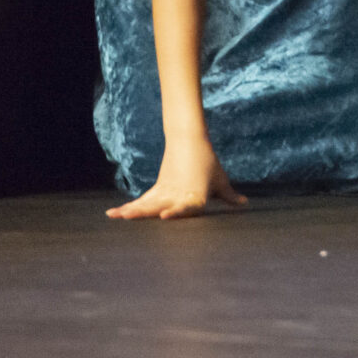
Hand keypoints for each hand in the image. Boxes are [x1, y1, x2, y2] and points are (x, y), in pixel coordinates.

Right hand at [107, 140, 245, 219]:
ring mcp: (165, 191)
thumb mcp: (220, 181)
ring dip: (131, 211)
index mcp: (195, 196)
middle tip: (130, 217)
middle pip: (158, 205)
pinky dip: (128, 208)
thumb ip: (230, 196)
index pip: (185, 206)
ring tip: (115, 216)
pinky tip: (113, 214)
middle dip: (145, 213)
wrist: (189, 140)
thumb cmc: (208, 163)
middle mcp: (177, 195)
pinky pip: (142, 202)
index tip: (165, 216)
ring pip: (146, 204)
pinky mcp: (158, 189)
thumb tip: (244, 203)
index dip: (175, 211)